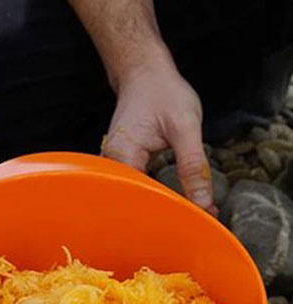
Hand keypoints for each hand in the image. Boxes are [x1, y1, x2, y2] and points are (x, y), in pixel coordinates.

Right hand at [101, 63, 215, 214]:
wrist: (144, 74)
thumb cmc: (162, 93)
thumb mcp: (186, 126)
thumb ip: (194, 166)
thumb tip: (202, 202)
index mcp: (122, 154)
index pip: (143, 196)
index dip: (169, 211)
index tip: (195, 219)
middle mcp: (111, 163)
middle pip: (135, 201)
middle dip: (164, 213)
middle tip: (196, 218)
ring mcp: (113, 165)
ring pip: (135, 196)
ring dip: (159, 205)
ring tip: (187, 212)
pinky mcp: (122, 164)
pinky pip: (136, 186)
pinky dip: (155, 194)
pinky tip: (174, 199)